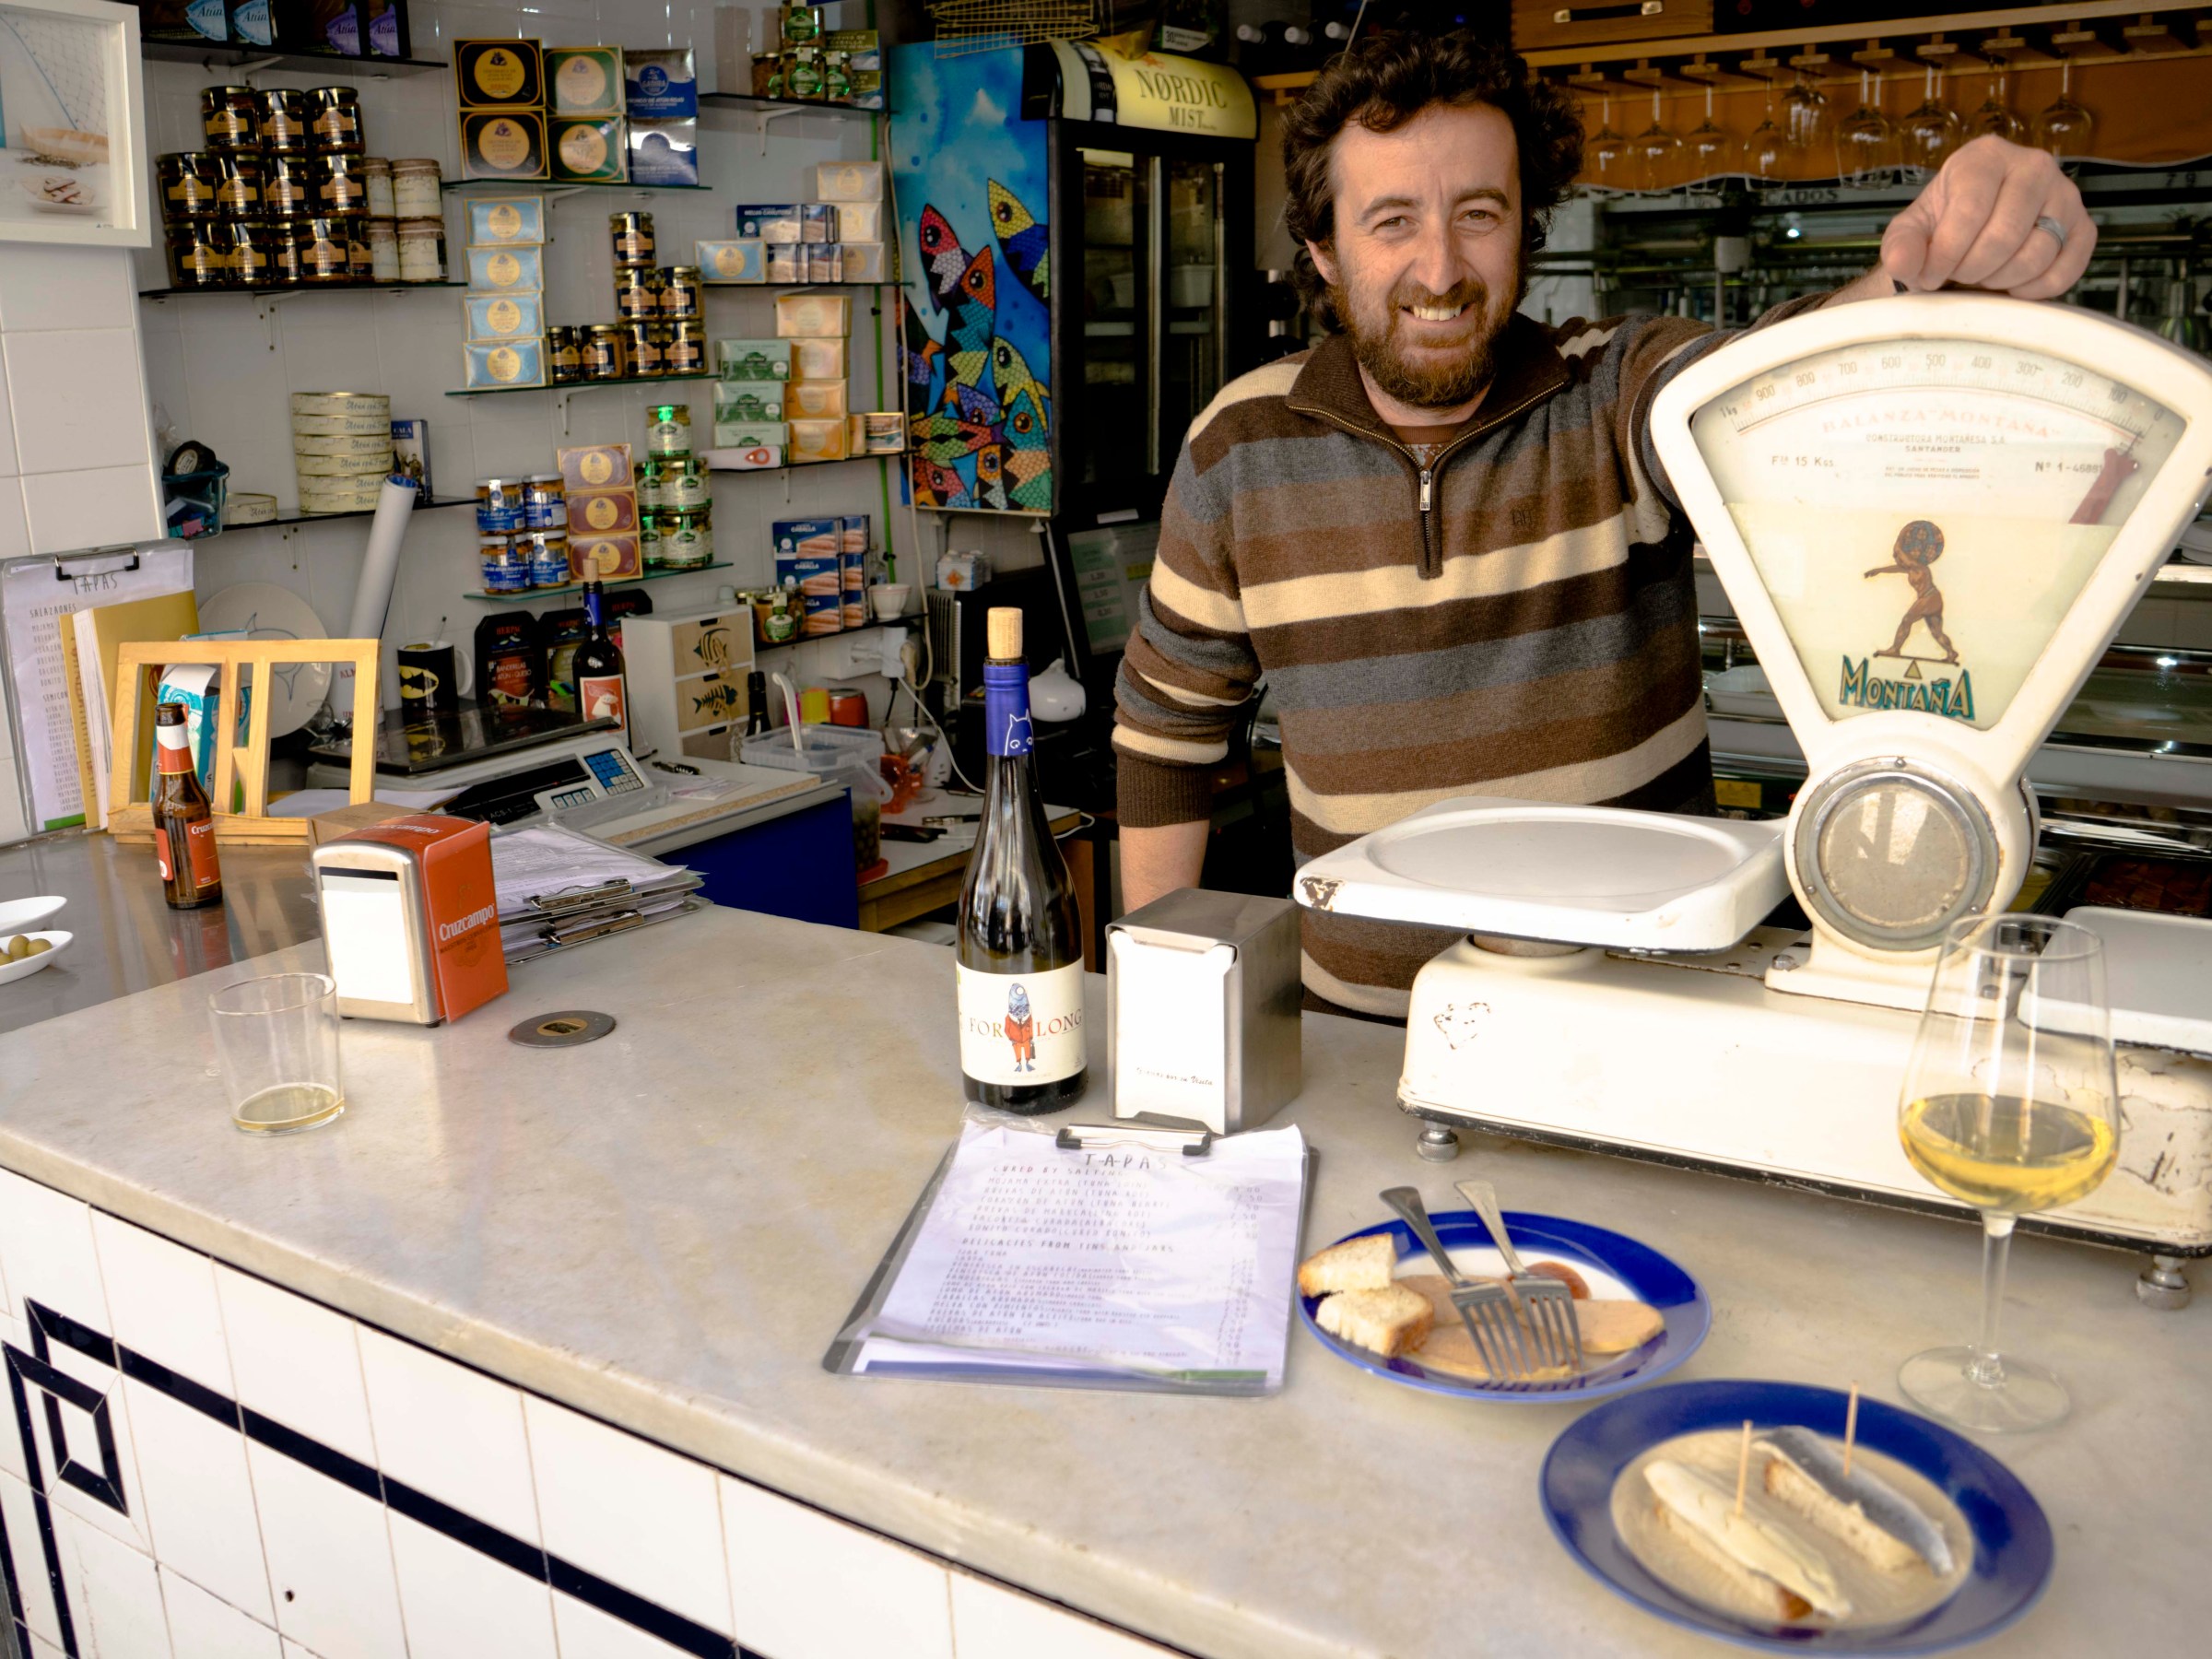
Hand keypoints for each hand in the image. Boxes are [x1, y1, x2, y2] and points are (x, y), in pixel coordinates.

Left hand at [1878, 136, 2094, 299]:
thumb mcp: (1910, 231)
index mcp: (1985, 157)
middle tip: (1957, 275)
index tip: (1929, 275)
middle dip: (1973, 269)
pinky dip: (2035, 289)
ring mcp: (2065, 195)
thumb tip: (1902, 263)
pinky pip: (2067, 268)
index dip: (1947, 253)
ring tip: (1982, 275)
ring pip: (2038, 253)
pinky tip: (2011, 287)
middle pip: (2006, 234)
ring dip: (2001, 280)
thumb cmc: (1942, 225)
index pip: (1971, 210)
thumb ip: (1901, 245)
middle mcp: (2033, 166)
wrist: (1971, 231)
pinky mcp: (2084, 227)